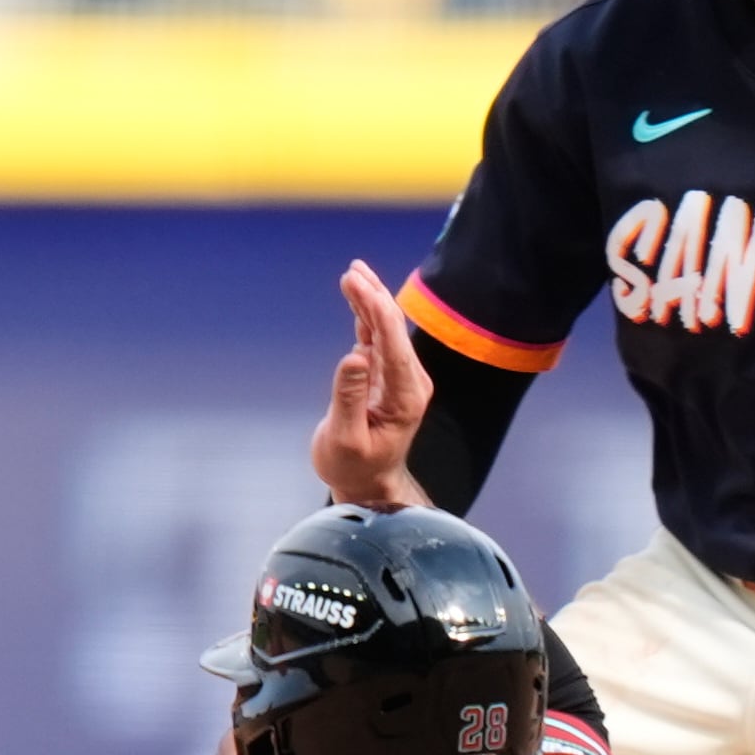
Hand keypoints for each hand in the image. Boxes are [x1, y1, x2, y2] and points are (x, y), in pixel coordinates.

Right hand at [311, 259, 432, 508]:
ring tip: (354, 272)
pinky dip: (366, 314)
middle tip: (352, 270)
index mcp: (406, 396)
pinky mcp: (386, 375)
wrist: (367, 484)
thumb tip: (354, 356)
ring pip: (387, 328)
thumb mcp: (345, 439)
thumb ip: (349, 398)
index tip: (354, 284)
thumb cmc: (353, 467)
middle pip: (394, 328)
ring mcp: (400, 376)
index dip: (374, 308)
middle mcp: (410, 381)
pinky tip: (359, 294)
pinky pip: (378, 337)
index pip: (392, 342)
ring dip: (371, 299)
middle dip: (374, 296)